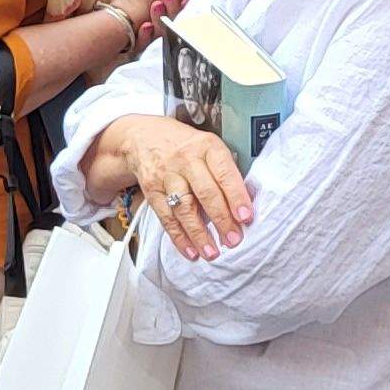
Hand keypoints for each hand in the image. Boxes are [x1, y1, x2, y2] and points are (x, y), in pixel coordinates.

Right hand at [86, 114, 252, 259]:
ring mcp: (167, 176)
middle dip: (221, 219)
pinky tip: (191, 251)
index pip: (224, 173)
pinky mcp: (152, 191)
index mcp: (207, 147)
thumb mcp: (209, 146)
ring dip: (199, 234)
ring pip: (184, 208)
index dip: (236, 196)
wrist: (143, 137)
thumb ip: (225, 171)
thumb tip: (245, 204)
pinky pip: (166, 217)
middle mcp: (186, 160)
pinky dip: (179, 237)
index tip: (246, 217)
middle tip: (233, 240)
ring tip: (212, 252)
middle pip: (205, 192)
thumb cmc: (186, 145)